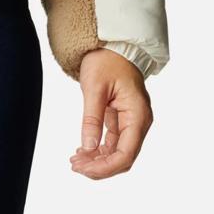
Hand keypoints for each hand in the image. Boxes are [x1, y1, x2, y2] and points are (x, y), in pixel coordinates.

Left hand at [70, 48, 152, 179]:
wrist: (114, 45)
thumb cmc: (107, 60)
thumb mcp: (95, 87)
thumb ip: (92, 118)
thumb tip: (88, 147)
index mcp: (138, 116)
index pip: (126, 154)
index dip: (105, 167)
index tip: (84, 169)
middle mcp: (139, 122)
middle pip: (123, 157)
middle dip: (100, 166)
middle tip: (75, 166)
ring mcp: (132, 121)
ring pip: (118, 152)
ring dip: (98, 160)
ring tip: (75, 160)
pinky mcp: (122, 119)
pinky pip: (114, 142)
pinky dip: (99, 149)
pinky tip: (83, 150)